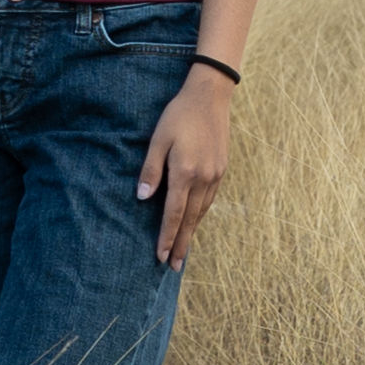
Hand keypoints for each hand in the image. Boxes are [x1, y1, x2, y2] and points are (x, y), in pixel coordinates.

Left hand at [137, 65, 232, 266]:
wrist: (210, 97)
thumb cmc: (178, 116)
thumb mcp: (158, 139)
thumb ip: (150, 170)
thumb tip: (142, 198)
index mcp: (185, 172)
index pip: (173, 213)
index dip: (167, 236)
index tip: (160, 256)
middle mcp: (204, 178)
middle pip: (190, 220)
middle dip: (181, 244)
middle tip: (174, 267)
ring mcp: (216, 176)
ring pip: (202, 212)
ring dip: (192, 233)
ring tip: (184, 252)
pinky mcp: (221, 170)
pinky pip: (209, 200)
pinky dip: (200, 215)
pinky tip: (194, 222)